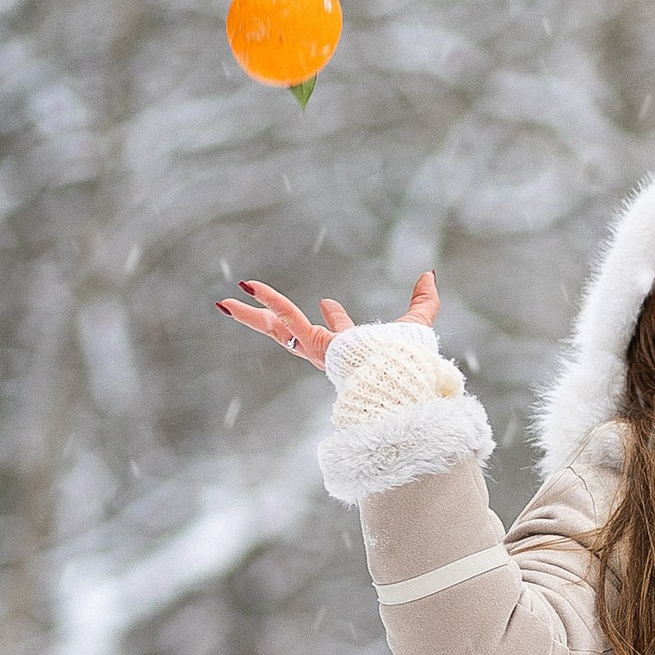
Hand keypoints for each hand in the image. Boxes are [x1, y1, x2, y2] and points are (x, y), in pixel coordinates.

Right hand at [219, 267, 437, 371]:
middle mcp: (330, 354)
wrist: (403, 380)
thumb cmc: (409, 363)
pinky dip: (268, 302)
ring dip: (251, 316)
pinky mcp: (314, 346)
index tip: (327, 303)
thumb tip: (429, 274)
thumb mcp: (418, 323)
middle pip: (293, 335)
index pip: (336, 332)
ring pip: (277, 330)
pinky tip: (247, 289)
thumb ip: (424, 300)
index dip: (333, 318)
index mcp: (351, 351)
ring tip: (226, 303)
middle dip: (272, 323)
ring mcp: (318, 352)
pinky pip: (286, 319)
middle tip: (251, 310)